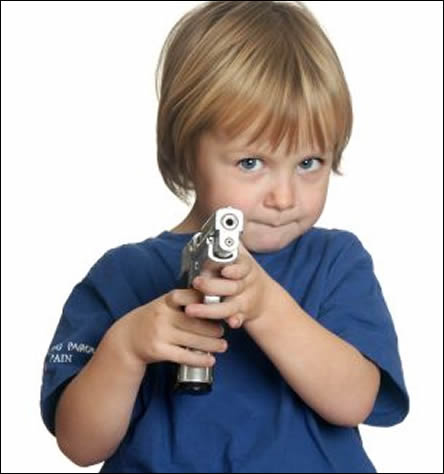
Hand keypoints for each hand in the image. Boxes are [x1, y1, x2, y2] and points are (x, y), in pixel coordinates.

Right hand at [113, 289, 227, 367]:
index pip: (189, 297)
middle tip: (224, 331)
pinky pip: (183, 356)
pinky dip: (199, 359)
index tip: (220, 306)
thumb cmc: (153, 319)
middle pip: (195, 322)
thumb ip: (184, 301)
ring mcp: (160, 333)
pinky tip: (210, 360)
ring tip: (223, 346)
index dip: (205, 301)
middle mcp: (163, 315)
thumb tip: (214, 300)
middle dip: (213, 328)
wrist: (127, 339)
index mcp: (166, 301)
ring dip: (211, 344)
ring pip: (192, 340)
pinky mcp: (159, 350)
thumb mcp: (164, 304)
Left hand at [186, 243, 276, 328]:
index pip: (241, 267)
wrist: (265, 299)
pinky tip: (230, 323)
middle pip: (232, 286)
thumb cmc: (246, 275)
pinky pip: (238, 319)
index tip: (224, 270)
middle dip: (213, 286)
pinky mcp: (242, 314)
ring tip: (191, 310)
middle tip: (197, 283)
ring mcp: (245, 300)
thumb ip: (232, 244)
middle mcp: (246, 284)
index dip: (233, 269)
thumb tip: (223, 217)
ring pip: (229, 306)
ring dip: (210, 309)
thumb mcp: (242, 257)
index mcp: (245, 268)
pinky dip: (234, 321)